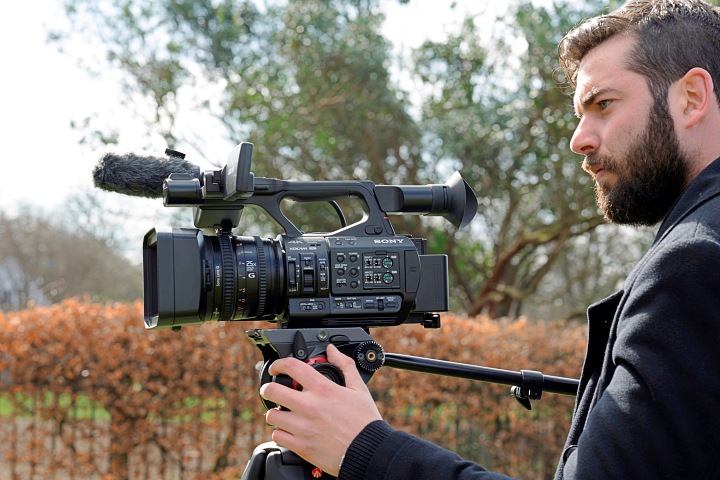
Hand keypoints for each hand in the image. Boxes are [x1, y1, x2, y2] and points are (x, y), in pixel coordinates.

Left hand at [260, 343, 382, 475]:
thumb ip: (344, 365)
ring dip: (276, 413)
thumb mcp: (358, 388)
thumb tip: (332, 350)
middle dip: (268, 388)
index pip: (292, 367)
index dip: (279, 364)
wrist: (369, 451)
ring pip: (272, 416)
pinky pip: (278, 436)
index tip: (276, 368)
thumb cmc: (365, 422)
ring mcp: (303, 427)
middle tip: (272, 390)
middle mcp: (310, 407)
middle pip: (272, 391)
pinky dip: (281, 433)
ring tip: (283, 413)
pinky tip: (290, 430)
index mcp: (323, 389)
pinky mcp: (301, 446)